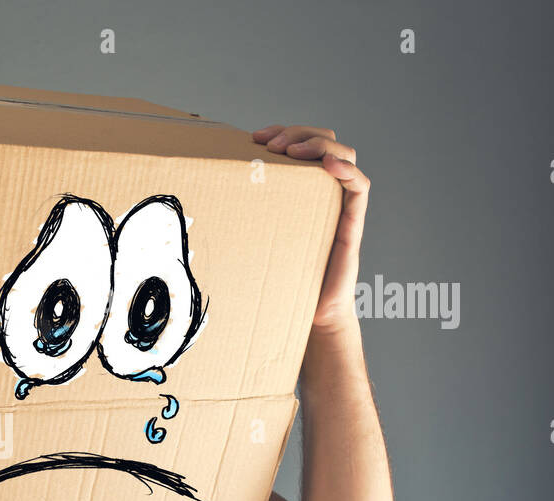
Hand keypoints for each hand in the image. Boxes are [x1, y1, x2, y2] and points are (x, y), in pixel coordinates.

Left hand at [252, 124, 369, 332]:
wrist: (310, 315)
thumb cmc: (282, 279)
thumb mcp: (256, 240)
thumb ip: (241, 219)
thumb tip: (193, 208)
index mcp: (305, 190)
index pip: (304, 144)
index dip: (284, 132)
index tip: (256, 137)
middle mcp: (326, 192)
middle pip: (326, 142)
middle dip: (297, 133)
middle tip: (270, 145)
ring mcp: (342, 206)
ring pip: (345, 156)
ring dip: (319, 145)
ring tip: (291, 151)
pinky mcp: (352, 224)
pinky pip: (360, 186)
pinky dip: (346, 170)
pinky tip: (327, 166)